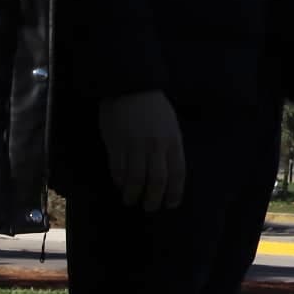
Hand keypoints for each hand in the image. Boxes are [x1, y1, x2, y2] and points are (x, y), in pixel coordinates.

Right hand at [97, 88, 187, 209]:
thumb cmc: (153, 107)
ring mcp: (135, 145)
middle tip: (150, 207)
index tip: (171, 204)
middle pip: (157, 180)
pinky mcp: (116, 144)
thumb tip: (170, 173)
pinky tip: (119, 185)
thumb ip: (171, 147)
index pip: (177, 174)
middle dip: (153, 199)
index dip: (175, 193)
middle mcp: (155, 145)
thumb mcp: (171, 125)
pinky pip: (118, 169)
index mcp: (172, 140)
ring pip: (135, 179)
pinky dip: (119, 181)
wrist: (130, 87)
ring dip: (133, 194)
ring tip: (131, 200)